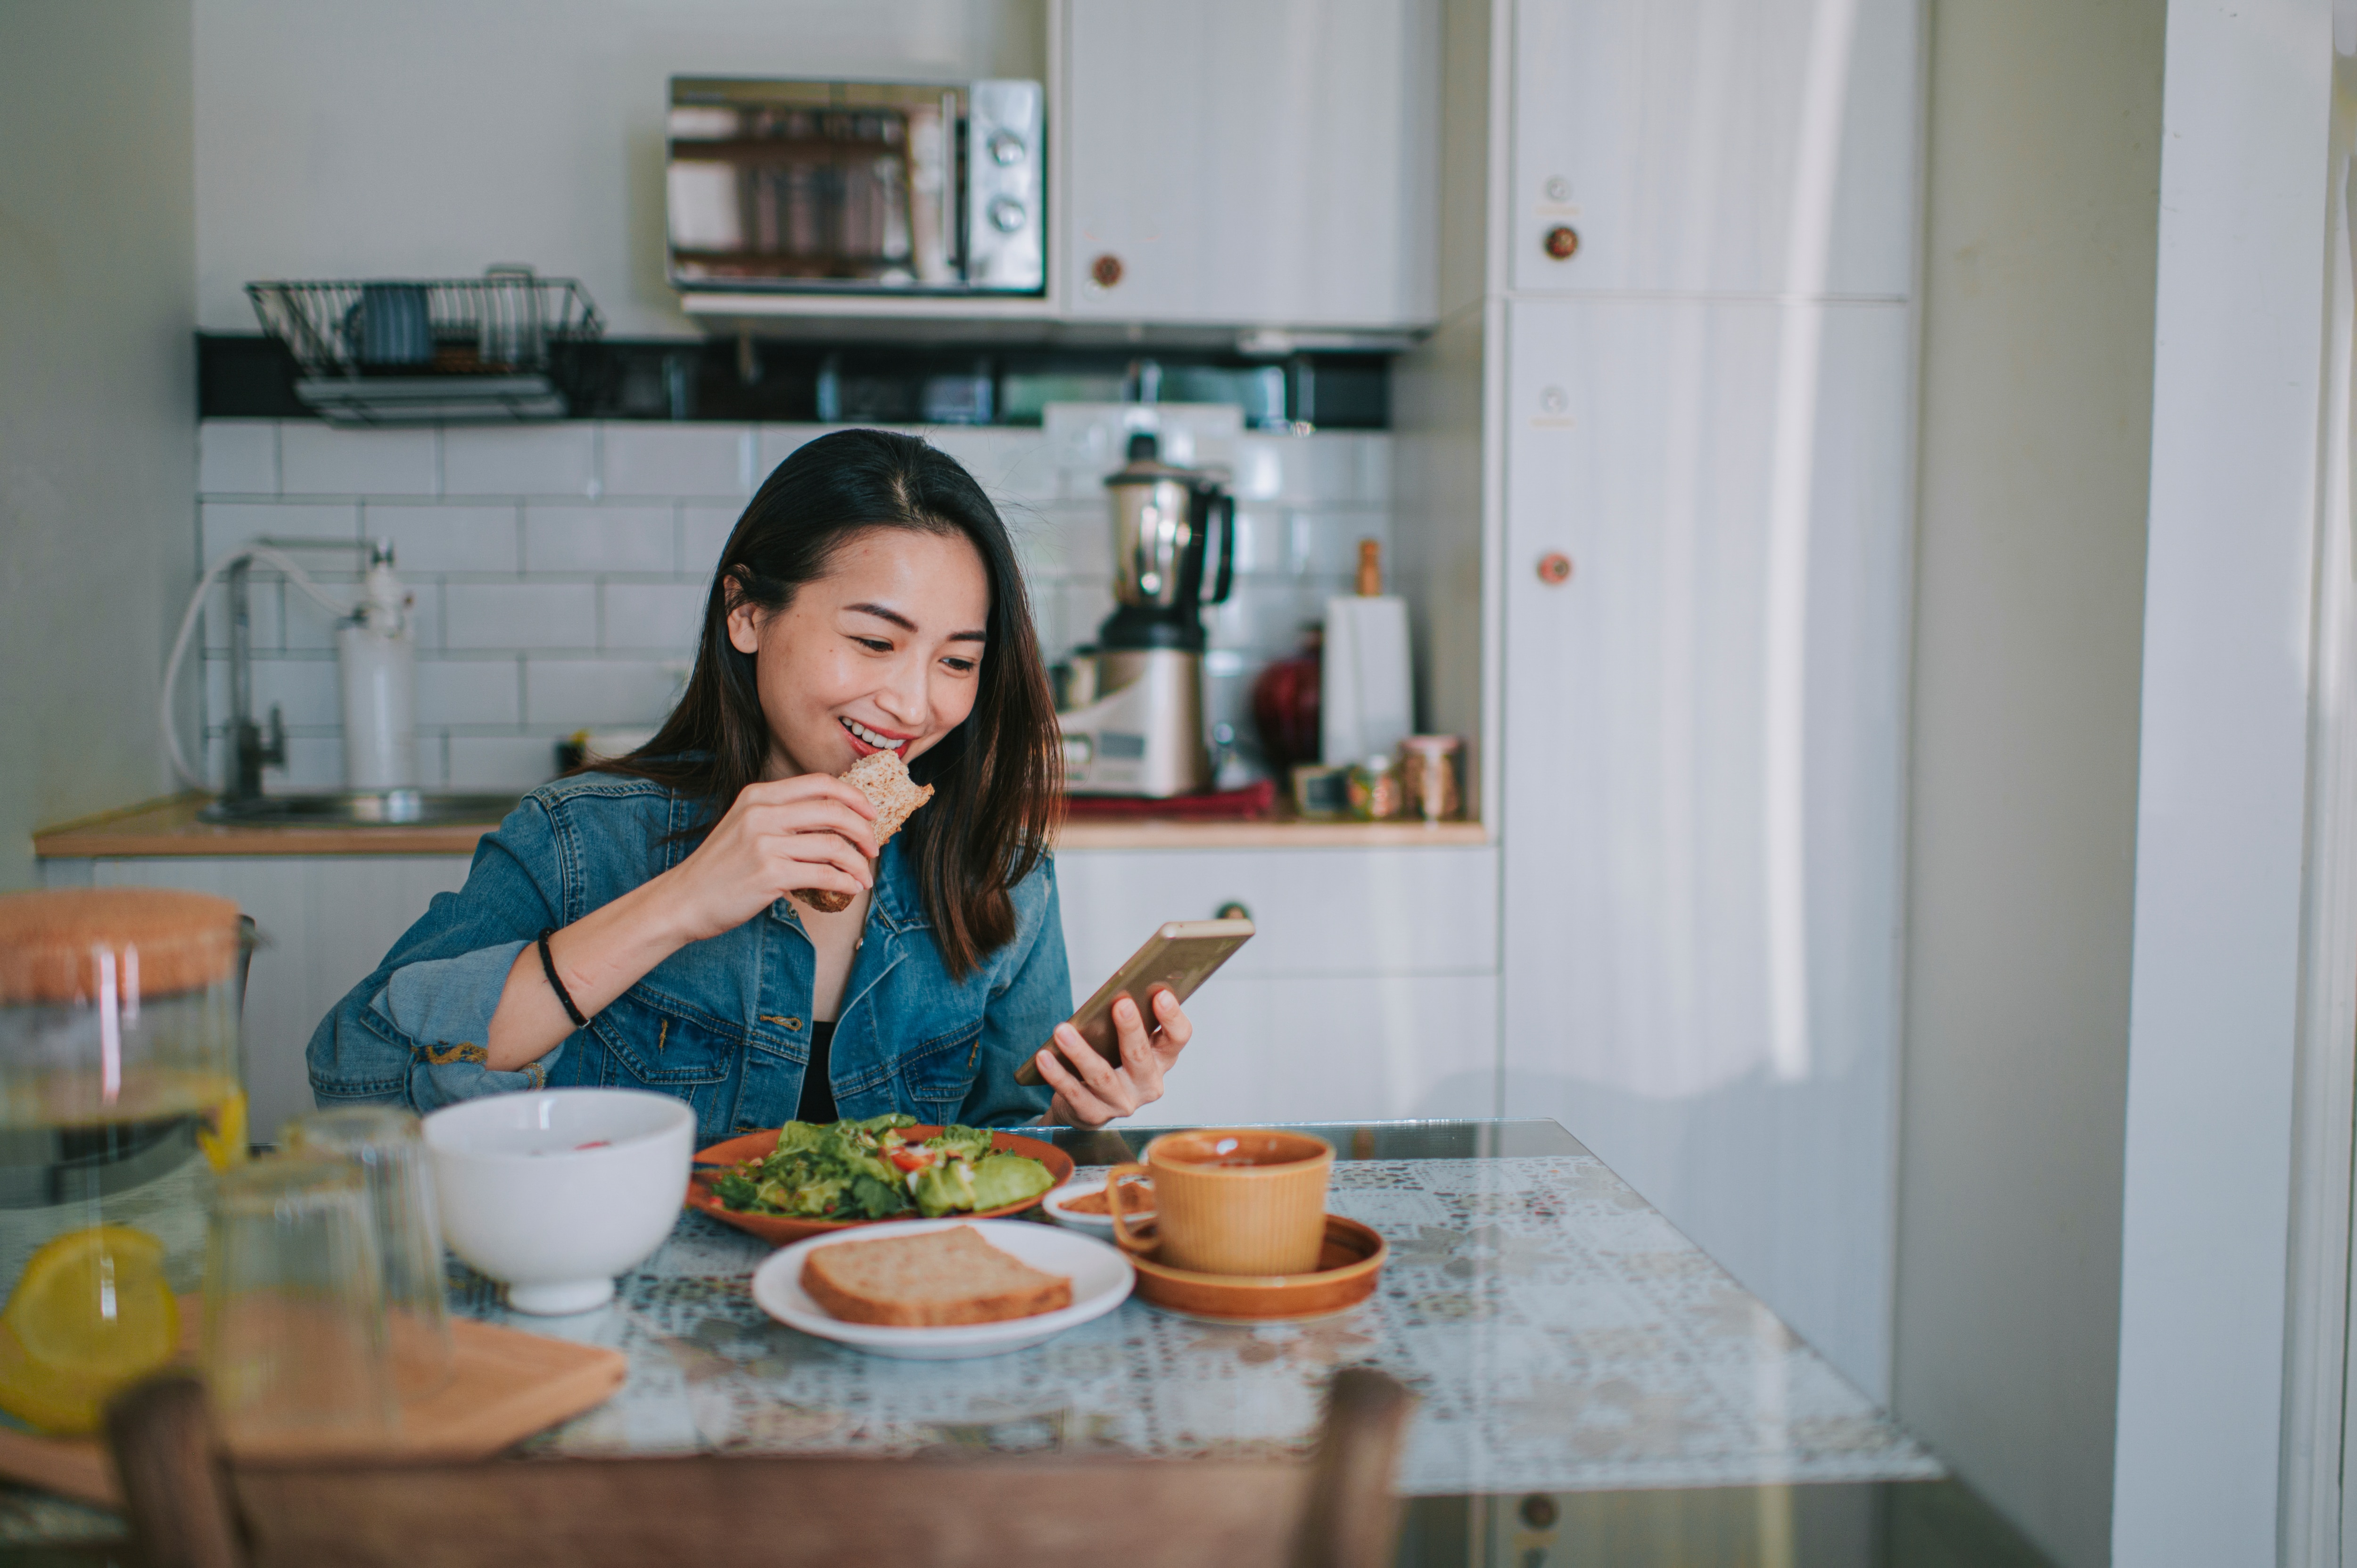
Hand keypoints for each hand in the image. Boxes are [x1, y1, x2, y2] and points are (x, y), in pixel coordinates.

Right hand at [651, 774, 878, 943]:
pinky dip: (845, 882)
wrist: (683, 900)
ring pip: (833, 846)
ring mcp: (764, 843)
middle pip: (833, 811)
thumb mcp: (745, 825)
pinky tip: (850, 889)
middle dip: (863, 830)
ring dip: (858, 863)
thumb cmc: (720, 867)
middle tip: (873, 848)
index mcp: (758, 795)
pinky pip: (823, 874)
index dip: (853, 797)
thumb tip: (834, 819)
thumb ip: (781, 816)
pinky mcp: (769, 874)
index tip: (870, 814)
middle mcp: (761, 814)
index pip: (820, 783)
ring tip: (864, 876)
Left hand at [1035, 987, 1193, 1129]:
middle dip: (1131, 1029)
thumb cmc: (1109, 1060)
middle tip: (1120, 1003)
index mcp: (1161, 1059)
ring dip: (1081, 1052)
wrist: (1085, 1105)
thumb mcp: (1124, 1043)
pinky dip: (1057, 1075)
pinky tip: (1044, 1057)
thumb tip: (1114, 991)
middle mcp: (1147, 1084)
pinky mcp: (1094, 1115)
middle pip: (1140, 1056)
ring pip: (1102, 1076)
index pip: (1177, 1038)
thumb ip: (1126, 1022)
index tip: (1161, 995)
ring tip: (1062, 1030)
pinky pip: (1074, 1093)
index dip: (1172, 1018)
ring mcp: (1122, 1103)